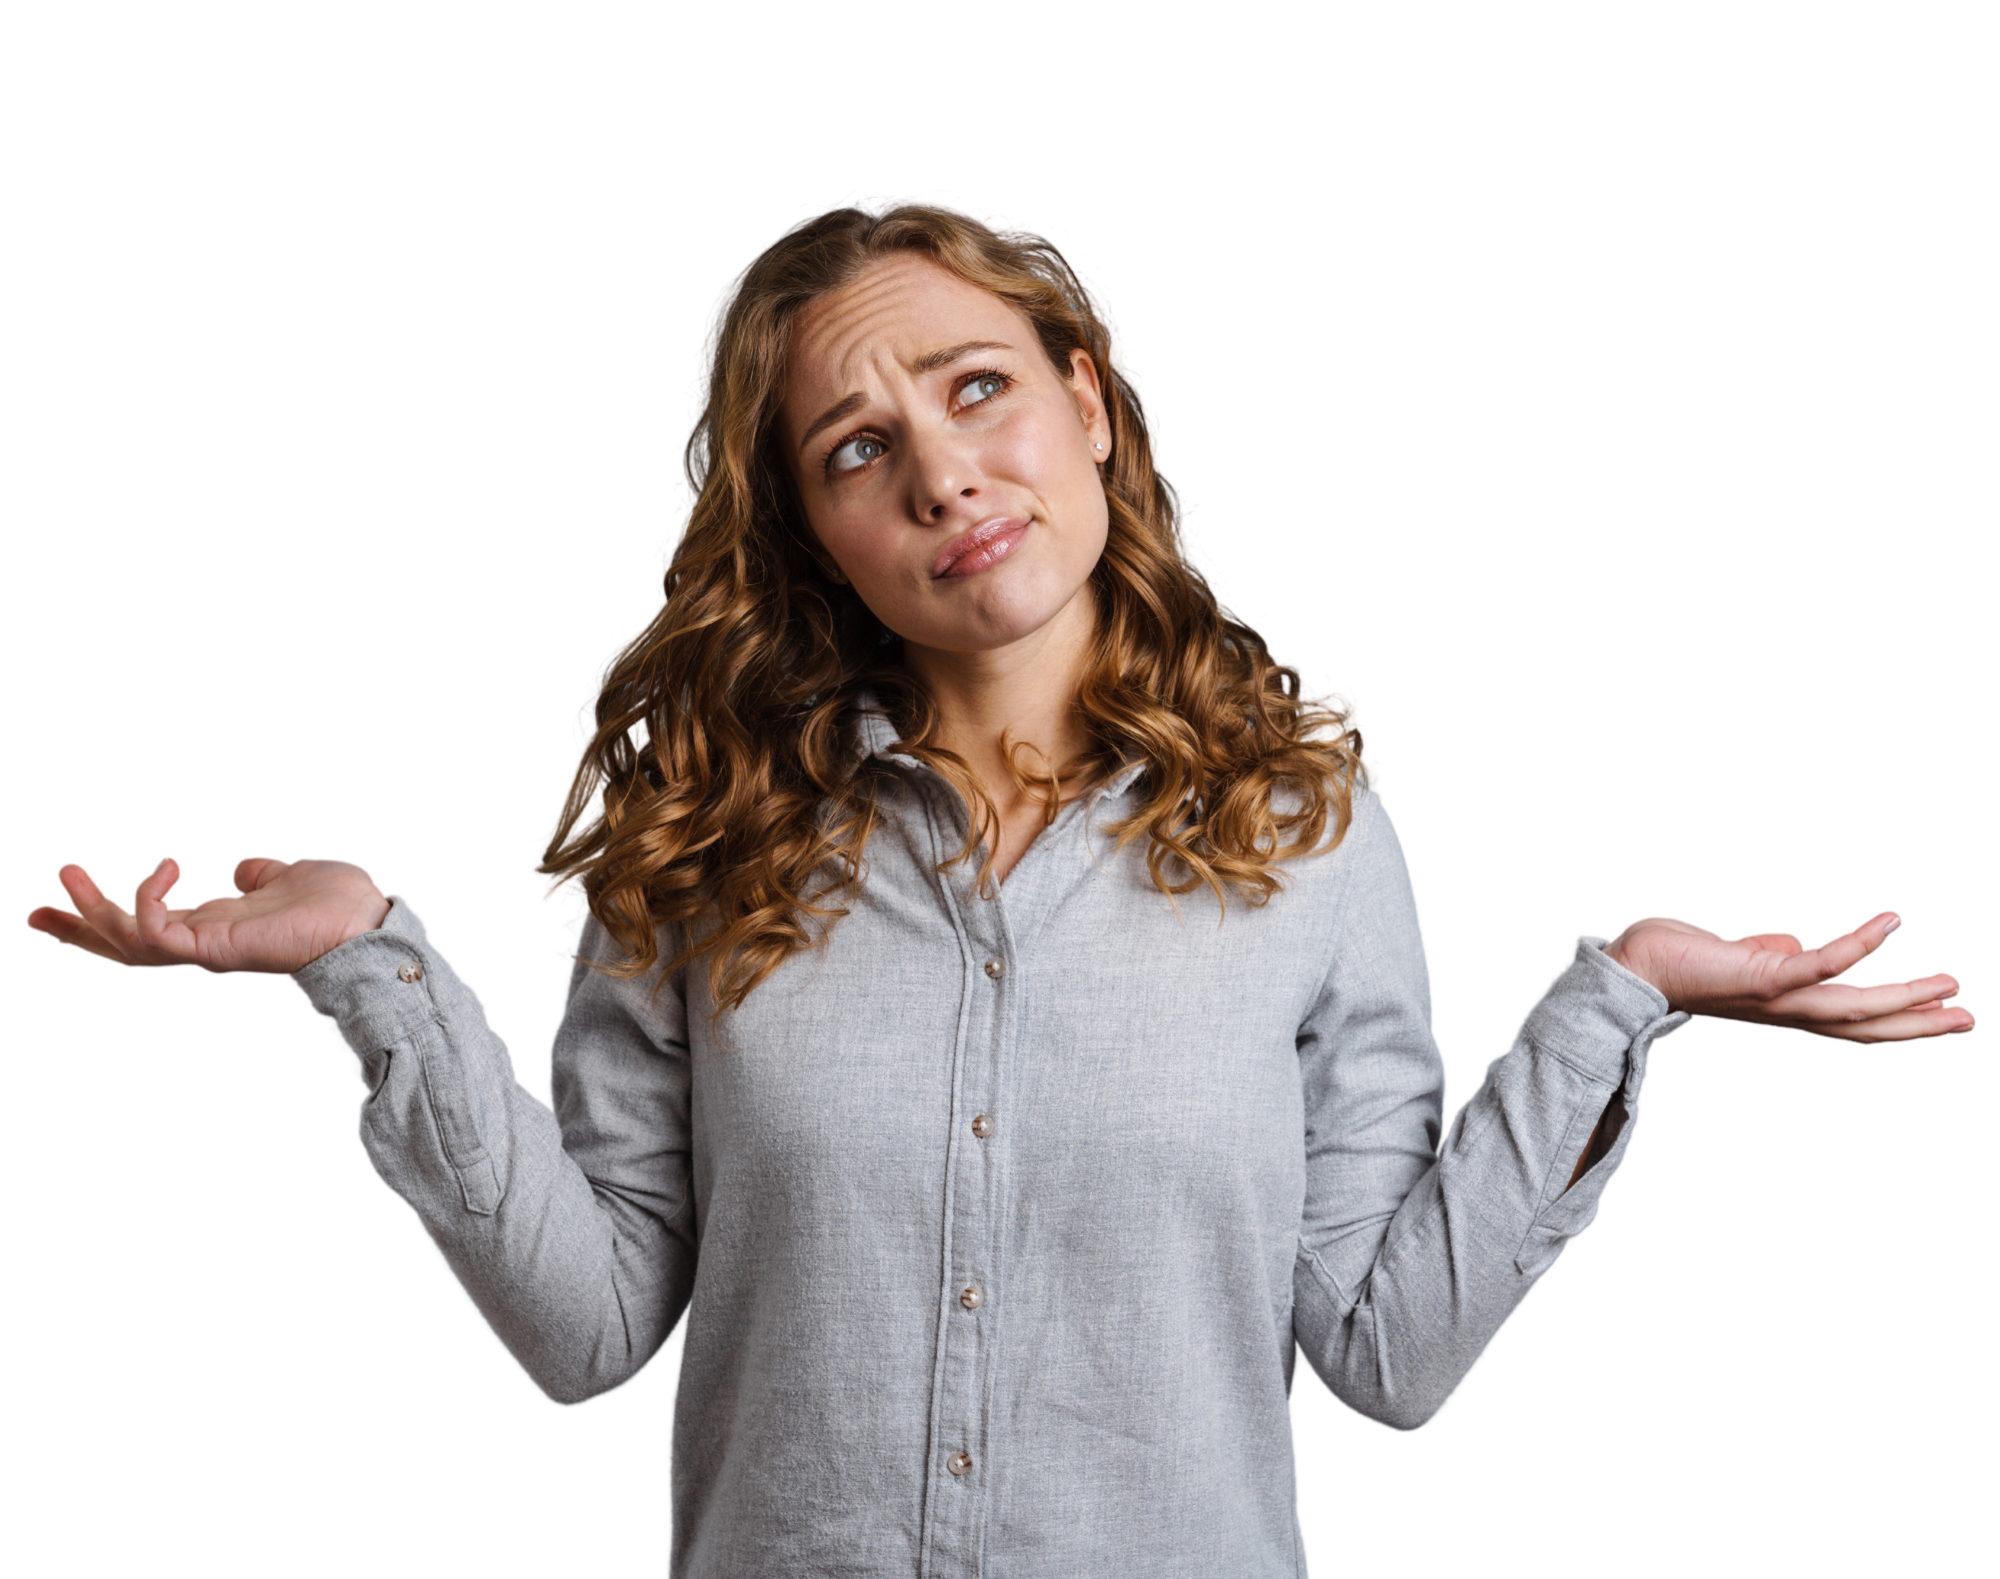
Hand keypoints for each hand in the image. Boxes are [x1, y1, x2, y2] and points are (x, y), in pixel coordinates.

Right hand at [23, 856, 390, 977]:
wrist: (371, 922)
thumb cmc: (340, 903)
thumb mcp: (288, 878)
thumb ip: (260, 876)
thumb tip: (246, 868)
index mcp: (215, 927)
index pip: (146, 928)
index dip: (104, 920)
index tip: (59, 906)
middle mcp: (203, 943)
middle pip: (123, 948)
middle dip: (77, 932)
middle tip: (32, 914)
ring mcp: (206, 949)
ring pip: (127, 942)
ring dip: (91, 910)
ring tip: (67, 873)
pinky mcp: (213, 949)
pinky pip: (158, 932)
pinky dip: (147, 898)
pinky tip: (163, 866)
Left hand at [1604, 910, 1973, 1044]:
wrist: (1633, 964)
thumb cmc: (1682, 958)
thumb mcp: (1743, 957)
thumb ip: (1775, 954)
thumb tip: (1798, 945)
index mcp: (1788, 1008)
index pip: (1854, 1020)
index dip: (1900, 1020)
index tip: (1947, 1013)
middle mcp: (1788, 1012)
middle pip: (1866, 1027)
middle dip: (1919, 1024)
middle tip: (1970, 1017)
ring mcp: (1777, 999)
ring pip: (1855, 1007)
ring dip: (1906, 996)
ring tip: (1951, 982)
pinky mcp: (1761, 977)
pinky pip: (1821, 964)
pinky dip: (1859, 947)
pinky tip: (1891, 923)